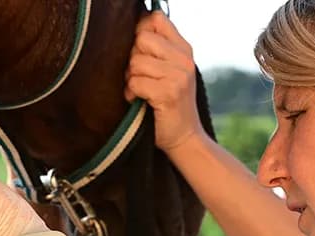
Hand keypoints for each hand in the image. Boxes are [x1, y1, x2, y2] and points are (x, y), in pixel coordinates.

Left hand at [125, 10, 204, 152]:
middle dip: (132, 59)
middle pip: (142, 39)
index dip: (140, 32)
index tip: (139, 52)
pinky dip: (131, 93)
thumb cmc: (169, 106)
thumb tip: (135, 28)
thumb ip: (157, 51)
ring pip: (136, 62)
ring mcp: (178, 76)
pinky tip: (138, 101)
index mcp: (183, 49)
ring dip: (130, 79)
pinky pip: (136, 82)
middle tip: (137, 77)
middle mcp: (184, 59)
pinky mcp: (168, 92)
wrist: (184, 138)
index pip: (157, 20)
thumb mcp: (169, 72)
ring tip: (139, 91)